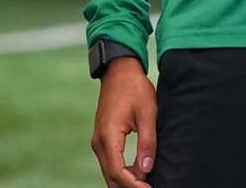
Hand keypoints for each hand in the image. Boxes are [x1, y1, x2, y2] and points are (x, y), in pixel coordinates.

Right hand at [91, 57, 156, 187]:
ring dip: (126, 180)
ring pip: (109, 171)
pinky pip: (110, 162)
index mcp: (108, 136)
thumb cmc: (134, 87)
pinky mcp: (103, 139)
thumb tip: (146, 169)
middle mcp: (99, 142)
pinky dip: (122, 172)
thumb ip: (147, 141)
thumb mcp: (147, 112)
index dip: (134, 185)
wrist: (119, 70)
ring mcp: (98, 141)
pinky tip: (137, 173)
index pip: (118, 172)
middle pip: (111, 177)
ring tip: (147, 183)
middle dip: (129, 186)